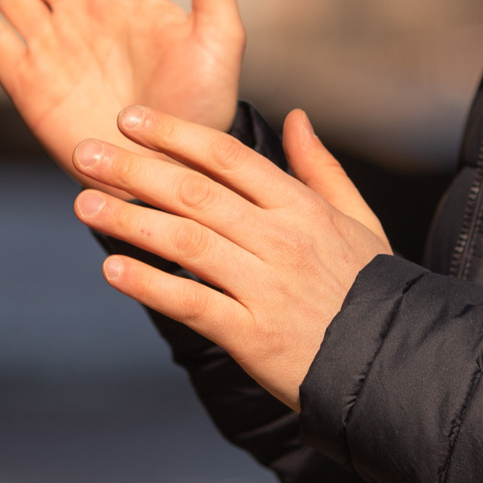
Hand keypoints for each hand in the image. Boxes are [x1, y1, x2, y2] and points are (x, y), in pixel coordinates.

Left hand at [71, 105, 390, 408]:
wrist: (398, 365)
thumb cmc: (372, 290)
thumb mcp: (358, 219)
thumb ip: (321, 168)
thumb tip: (297, 116)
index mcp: (301, 207)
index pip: (226, 156)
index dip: (173, 134)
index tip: (127, 118)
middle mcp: (280, 239)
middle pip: (194, 193)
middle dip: (133, 169)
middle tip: (84, 154)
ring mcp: (266, 287)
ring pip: (186, 242)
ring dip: (129, 221)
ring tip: (84, 205)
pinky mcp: (254, 335)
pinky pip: (193, 303)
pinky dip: (150, 285)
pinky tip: (114, 271)